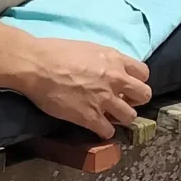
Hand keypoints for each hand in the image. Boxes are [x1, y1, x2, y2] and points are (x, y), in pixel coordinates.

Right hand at [9, 38, 149, 137]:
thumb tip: (107, 69)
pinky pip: (108, 131)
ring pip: (130, 117)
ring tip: (109, 117)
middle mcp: (115, 79)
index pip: (144, 73)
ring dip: (121, 118)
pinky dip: (104, 132)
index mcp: (114, 59)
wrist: (36, 66)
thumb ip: (104, 60)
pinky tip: (96, 127)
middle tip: (122, 102)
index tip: (127, 85)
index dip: (136, 81)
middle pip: (144, 95)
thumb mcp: (87, 48)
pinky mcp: (90, 117)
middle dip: (135, 100)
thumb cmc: (55, 52)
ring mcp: (104, 100)